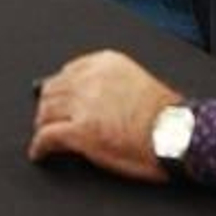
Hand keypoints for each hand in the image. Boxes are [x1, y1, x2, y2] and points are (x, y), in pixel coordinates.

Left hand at [28, 50, 181, 182]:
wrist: (176, 134)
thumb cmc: (167, 115)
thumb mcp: (137, 81)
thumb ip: (111, 83)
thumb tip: (96, 98)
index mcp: (105, 63)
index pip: (68, 70)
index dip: (60, 87)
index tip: (57, 96)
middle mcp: (91, 79)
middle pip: (53, 89)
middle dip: (48, 105)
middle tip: (45, 117)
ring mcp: (83, 105)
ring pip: (46, 111)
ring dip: (42, 124)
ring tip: (42, 134)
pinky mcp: (80, 131)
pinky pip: (47, 137)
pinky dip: (39, 146)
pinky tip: (39, 152)